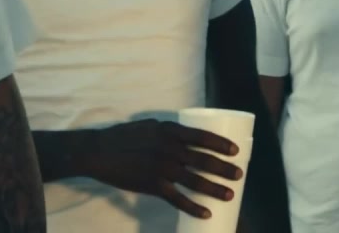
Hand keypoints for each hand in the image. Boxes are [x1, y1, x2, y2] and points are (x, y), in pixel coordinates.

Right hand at [83, 119, 243, 218]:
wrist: (98, 152)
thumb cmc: (125, 137)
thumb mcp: (152, 126)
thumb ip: (171, 132)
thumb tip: (190, 137)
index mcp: (170, 131)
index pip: (203, 137)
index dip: (221, 144)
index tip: (236, 151)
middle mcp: (169, 149)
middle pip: (203, 160)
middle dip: (224, 168)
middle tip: (240, 174)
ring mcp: (161, 168)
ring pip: (195, 181)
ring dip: (215, 189)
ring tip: (230, 194)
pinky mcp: (152, 185)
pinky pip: (177, 199)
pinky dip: (193, 207)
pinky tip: (206, 212)